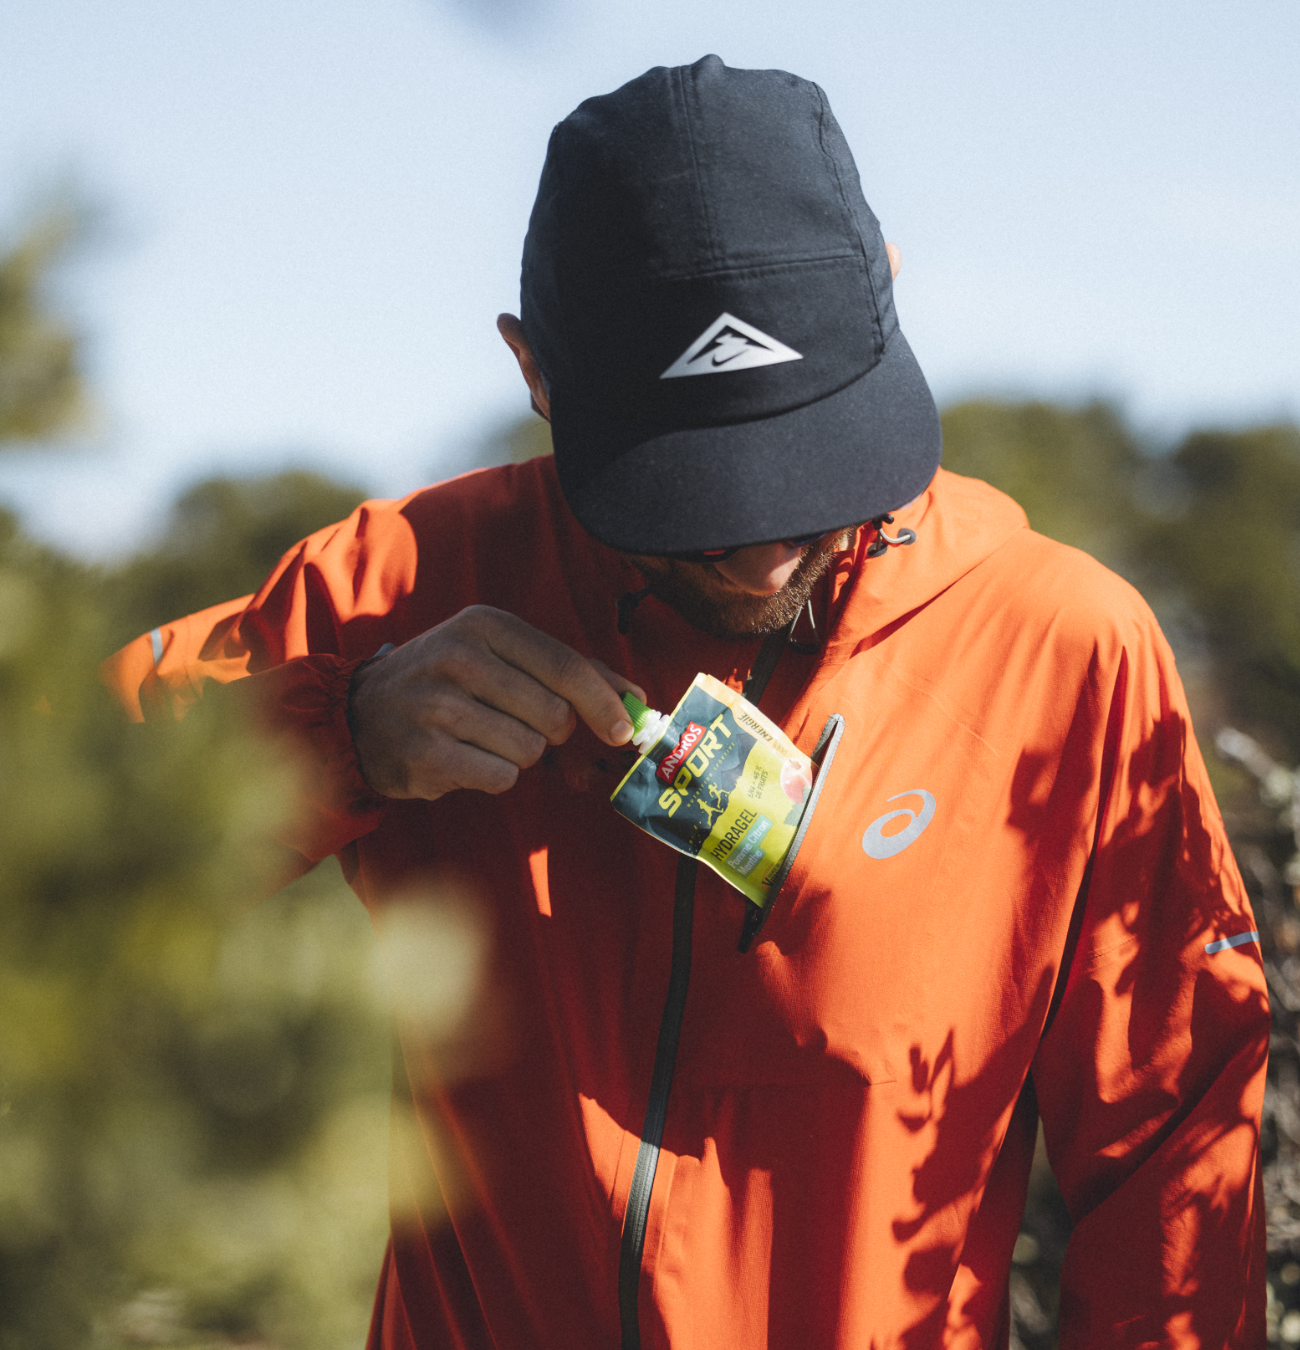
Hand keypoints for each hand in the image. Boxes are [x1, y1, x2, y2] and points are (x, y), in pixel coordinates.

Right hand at [348, 606, 642, 799]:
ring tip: (479, 737)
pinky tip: (462, 757)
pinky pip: (500, 777)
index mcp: (484, 625)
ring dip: (517, 755)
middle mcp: (459, 657)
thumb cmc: (448, 684)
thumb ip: (566, 671)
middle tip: (514, 723)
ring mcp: (437, 705)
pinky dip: (492, 776)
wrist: (361, 714)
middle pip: (553, 715)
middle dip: (549, 731)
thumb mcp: (498, 656)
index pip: (565, 666)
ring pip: (529, 750)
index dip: (603, 702)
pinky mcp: (425, 752)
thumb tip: (635, 698)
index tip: (623, 728)